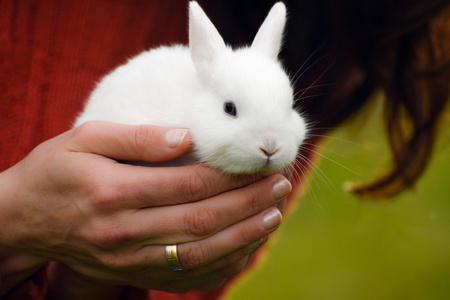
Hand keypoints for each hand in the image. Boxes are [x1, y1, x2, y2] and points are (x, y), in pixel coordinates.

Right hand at [0, 122, 290, 296]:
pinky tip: (247, 248)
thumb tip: (186, 137)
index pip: (189, 184)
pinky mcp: (132, 273)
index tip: (261, 164)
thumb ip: (136, 138)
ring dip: (244, 235)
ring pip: (200, 253)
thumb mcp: (84, 139)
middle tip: (280, 186)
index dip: (232, 176)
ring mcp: (129, 260)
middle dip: (248, 204)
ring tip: (275, 215)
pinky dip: (222, 264)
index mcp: (115, 192)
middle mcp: (125, 232)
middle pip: (202, 220)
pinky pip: (187, 277)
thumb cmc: (56, 171)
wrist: (24, 219)